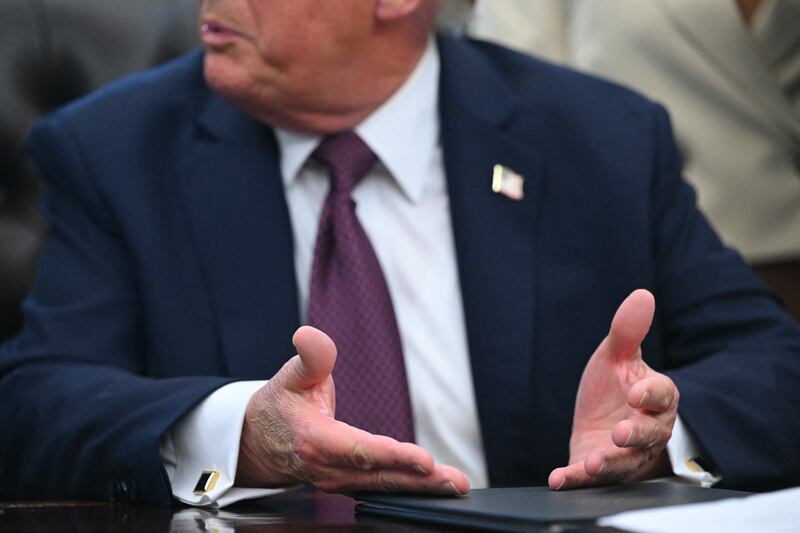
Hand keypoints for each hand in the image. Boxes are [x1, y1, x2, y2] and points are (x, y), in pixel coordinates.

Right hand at [236, 325, 469, 494]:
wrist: (256, 443)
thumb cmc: (280, 406)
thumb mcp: (291, 375)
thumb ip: (309, 356)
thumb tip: (310, 335)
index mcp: (314, 441)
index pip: (359, 451)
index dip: (392, 456)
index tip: (424, 459)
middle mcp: (327, 469)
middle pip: (380, 477)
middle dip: (420, 481)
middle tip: (455, 481)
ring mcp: (338, 482)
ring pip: (384, 487)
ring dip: (421, 489)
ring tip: (455, 485)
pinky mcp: (348, 485)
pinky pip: (382, 489)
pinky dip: (410, 490)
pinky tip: (436, 487)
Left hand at [549, 289, 678, 489]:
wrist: (602, 420)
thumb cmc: (616, 387)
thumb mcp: (617, 357)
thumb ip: (628, 331)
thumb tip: (642, 294)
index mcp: (656, 399)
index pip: (661, 396)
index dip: (650, 395)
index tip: (635, 393)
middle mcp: (648, 432)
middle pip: (649, 437)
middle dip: (635, 437)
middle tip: (620, 433)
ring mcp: (626, 456)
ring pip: (624, 463)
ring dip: (609, 464)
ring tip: (593, 463)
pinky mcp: (600, 471)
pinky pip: (588, 478)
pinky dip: (573, 479)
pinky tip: (557, 478)